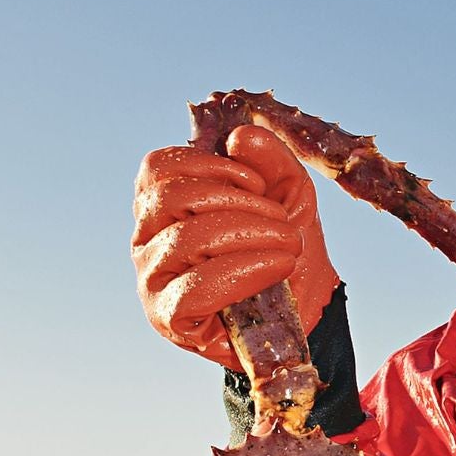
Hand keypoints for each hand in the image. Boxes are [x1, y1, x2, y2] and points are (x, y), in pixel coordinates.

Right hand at [131, 124, 338, 367]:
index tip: (258, 185)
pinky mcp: (168, 317)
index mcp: (163, 205)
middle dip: (240, 205)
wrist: (307, 305)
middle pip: (171, 198)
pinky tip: (275, 269)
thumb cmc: (286, 246)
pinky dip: (243, 272)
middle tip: (284, 225)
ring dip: (251, 236)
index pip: (159, 168)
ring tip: (288, 246)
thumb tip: (239, 138)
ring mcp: (152, 279)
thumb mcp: (289, 192)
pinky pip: (194, 288)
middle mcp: (147, 239)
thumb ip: (269, 159)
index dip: (213, 166)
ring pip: (185, 239)